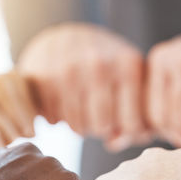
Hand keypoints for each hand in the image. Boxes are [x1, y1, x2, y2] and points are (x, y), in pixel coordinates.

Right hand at [18, 22, 148, 149]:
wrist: (65, 36)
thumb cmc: (106, 66)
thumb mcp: (130, 81)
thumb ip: (136, 118)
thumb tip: (114, 143)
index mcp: (129, 64)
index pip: (133, 125)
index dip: (127, 131)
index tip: (121, 122)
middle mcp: (100, 64)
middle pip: (103, 128)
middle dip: (101, 127)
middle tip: (97, 114)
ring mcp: (69, 70)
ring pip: (78, 128)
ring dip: (79, 125)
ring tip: (80, 108)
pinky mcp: (44, 78)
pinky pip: (55, 121)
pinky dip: (58, 118)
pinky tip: (62, 103)